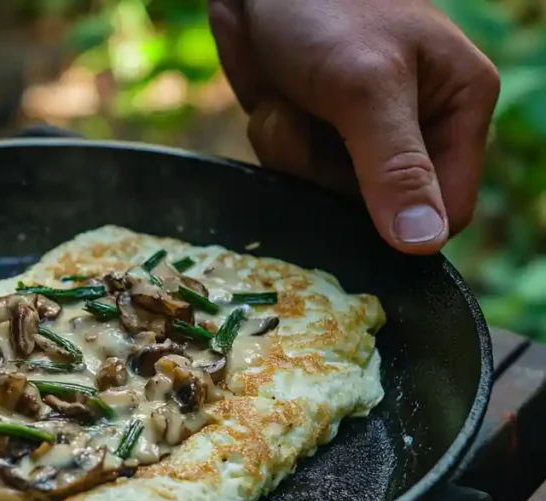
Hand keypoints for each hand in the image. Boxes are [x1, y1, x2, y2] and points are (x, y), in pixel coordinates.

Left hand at [208, 0, 499, 253]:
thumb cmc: (326, 8)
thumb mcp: (367, 87)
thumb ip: (395, 167)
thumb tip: (424, 244)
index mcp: (459, 105)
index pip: (449, 209)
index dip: (401, 224)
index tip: (353, 208)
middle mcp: (417, 125)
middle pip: (378, 209)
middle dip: (332, 177)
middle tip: (314, 126)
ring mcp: (360, 132)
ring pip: (328, 193)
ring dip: (295, 155)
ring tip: (291, 102)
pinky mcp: (314, 131)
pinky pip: (294, 172)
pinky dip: (276, 142)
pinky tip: (275, 102)